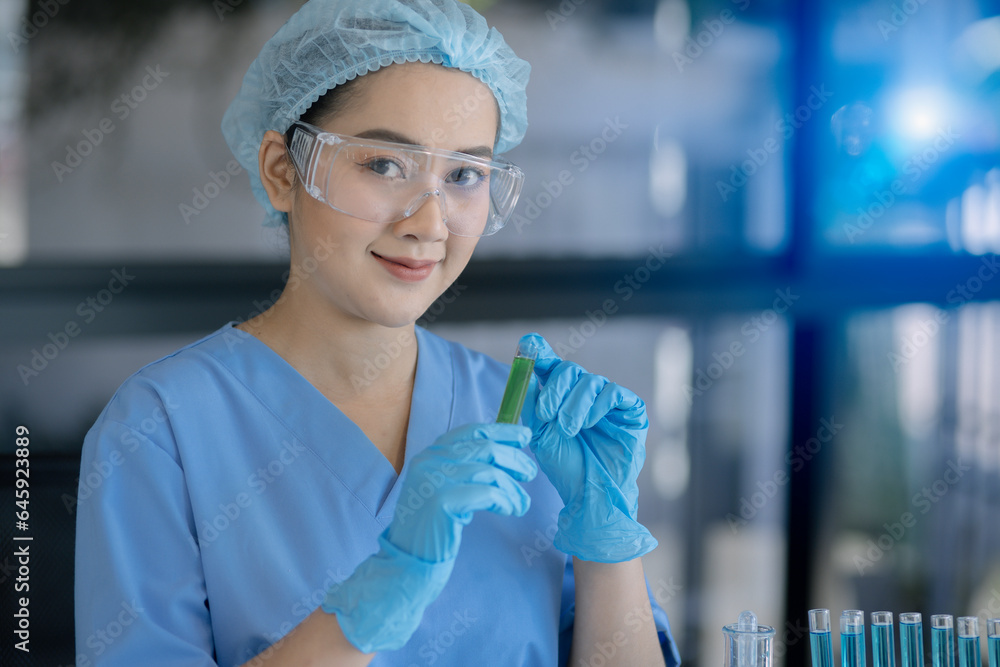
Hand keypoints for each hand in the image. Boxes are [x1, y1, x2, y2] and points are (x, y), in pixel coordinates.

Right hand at [323, 422, 534, 652]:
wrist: (406, 563)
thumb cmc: (430, 529)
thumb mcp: (442, 489)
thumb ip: (462, 469)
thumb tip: (501, 454)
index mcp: (430, 454)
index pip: (472, 431)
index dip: (502, 431)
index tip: (524, 436)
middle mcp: (429, 461)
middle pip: (485, 448)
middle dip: (514, 459)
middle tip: (531, 472)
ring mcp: (434, 479)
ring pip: (490, 472)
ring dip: (512, 488)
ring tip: (522, 504)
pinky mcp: (443, 501)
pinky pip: (488, 493)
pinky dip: (505, 500)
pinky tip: (511, 510)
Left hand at [521, 333, 656, 562]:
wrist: (590, 493)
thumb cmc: (565, 465)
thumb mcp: (539, 432)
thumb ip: (532, 401)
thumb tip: (526, 369)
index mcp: (562, 395)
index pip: (551, 364)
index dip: (539, 353)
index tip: (527, 346)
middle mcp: (585, 393)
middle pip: (569, 368)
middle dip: (555, 388)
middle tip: (547, 414)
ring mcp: (608, 400)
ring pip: (591, 380)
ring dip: (574, 404)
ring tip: (568, 429)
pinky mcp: (630, 410)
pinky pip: (614, 393)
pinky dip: (598, 405)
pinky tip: (590, 423)